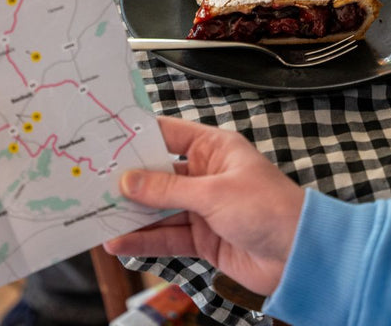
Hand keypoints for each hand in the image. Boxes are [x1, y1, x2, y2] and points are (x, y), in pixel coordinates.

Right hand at [104, 117, 304, 295]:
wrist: (298, 254)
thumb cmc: (267, 207)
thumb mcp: (213, 193)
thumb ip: (167, 189)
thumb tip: (128, 180)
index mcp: (213, 148)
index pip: (168, 135)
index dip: (138, 136)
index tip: (104, 139)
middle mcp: (205, 173)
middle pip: (158, 173)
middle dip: (128, 180)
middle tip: (91, 182)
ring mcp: (202, 207)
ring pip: (158, 208)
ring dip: (131, 214)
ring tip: (96, 215)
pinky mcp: (202, 237)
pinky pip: (167, 235)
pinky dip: (144, 240)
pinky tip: (119, 242)